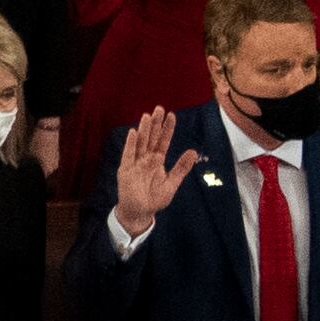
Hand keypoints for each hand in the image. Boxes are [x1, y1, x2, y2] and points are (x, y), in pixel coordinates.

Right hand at [111, 103, 200, 234]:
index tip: (172, 115)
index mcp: (157, 161)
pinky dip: (130, 144)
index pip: (163, 141)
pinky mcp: (126, 169)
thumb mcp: (172, 184)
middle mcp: (146, 158)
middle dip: (155, 124)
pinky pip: (128, 154)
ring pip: (140, 143)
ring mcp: (135, 163)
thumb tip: (193, 151)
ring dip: (144, 130)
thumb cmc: (155, 199)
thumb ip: (181, 168)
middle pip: (151, 138)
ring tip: (147, 116)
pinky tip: (134, 133)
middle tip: (159, 108)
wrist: (141, 212)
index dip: (167, 129)